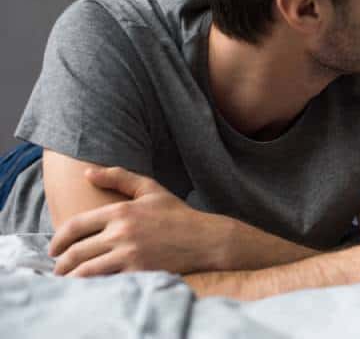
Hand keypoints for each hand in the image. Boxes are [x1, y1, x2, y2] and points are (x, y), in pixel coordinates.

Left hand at [49, 167, 228, 276]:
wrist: (206, 239)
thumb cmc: (178, 214)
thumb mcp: (150, 189)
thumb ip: (118, 177)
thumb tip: (87, 173)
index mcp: (121, 210)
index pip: (76, 226)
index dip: (58, 240)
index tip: (54, 249)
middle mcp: (122, 232)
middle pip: (77, 252)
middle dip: (61, 264)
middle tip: (58, 269)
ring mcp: (130, 254)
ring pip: (86, 270)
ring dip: (72, 277)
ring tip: (68, 280)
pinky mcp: (139, 272)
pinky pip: (106, 282)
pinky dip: (93, 286)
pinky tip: (90, 287)